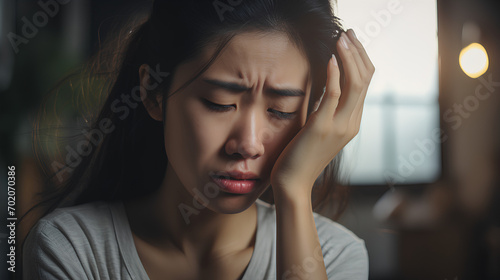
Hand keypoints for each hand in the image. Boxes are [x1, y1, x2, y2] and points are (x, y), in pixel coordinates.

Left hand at [270, 29, 374, 199]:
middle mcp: (352, 123)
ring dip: (349, 56)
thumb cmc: (301, 156)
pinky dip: (334, 73)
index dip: (360, 59)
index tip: (350, 41)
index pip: (365, 84)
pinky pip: (334, 94)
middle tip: (348, 32)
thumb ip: (327, 109)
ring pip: (355, 83)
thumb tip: (326, 86)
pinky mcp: (322, 127)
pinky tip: (329, 58)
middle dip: (358, 52)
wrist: (293, 183)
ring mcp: (339, 126)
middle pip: (365, 79)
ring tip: (341, 37)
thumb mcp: (319, 129)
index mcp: (353, 122)